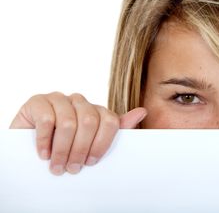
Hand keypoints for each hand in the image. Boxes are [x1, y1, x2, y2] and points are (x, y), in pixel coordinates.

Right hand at [9, 92, 147, 175]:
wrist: (27, 146)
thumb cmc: (63, 146)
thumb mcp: (91, 142)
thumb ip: (116, 128)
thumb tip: (142, 112)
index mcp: (96, 110)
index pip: (110, 121)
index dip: (102, 144)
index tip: (92, 162)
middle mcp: (79, 101)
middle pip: (90, 122)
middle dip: (81, 150)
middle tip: (71, 169)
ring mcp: (59, 99)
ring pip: (69, 122)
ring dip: (62, 150)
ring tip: (56, 166)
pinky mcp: (38, 101)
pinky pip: (47, 119)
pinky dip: (45, 141)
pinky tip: (43, 154)